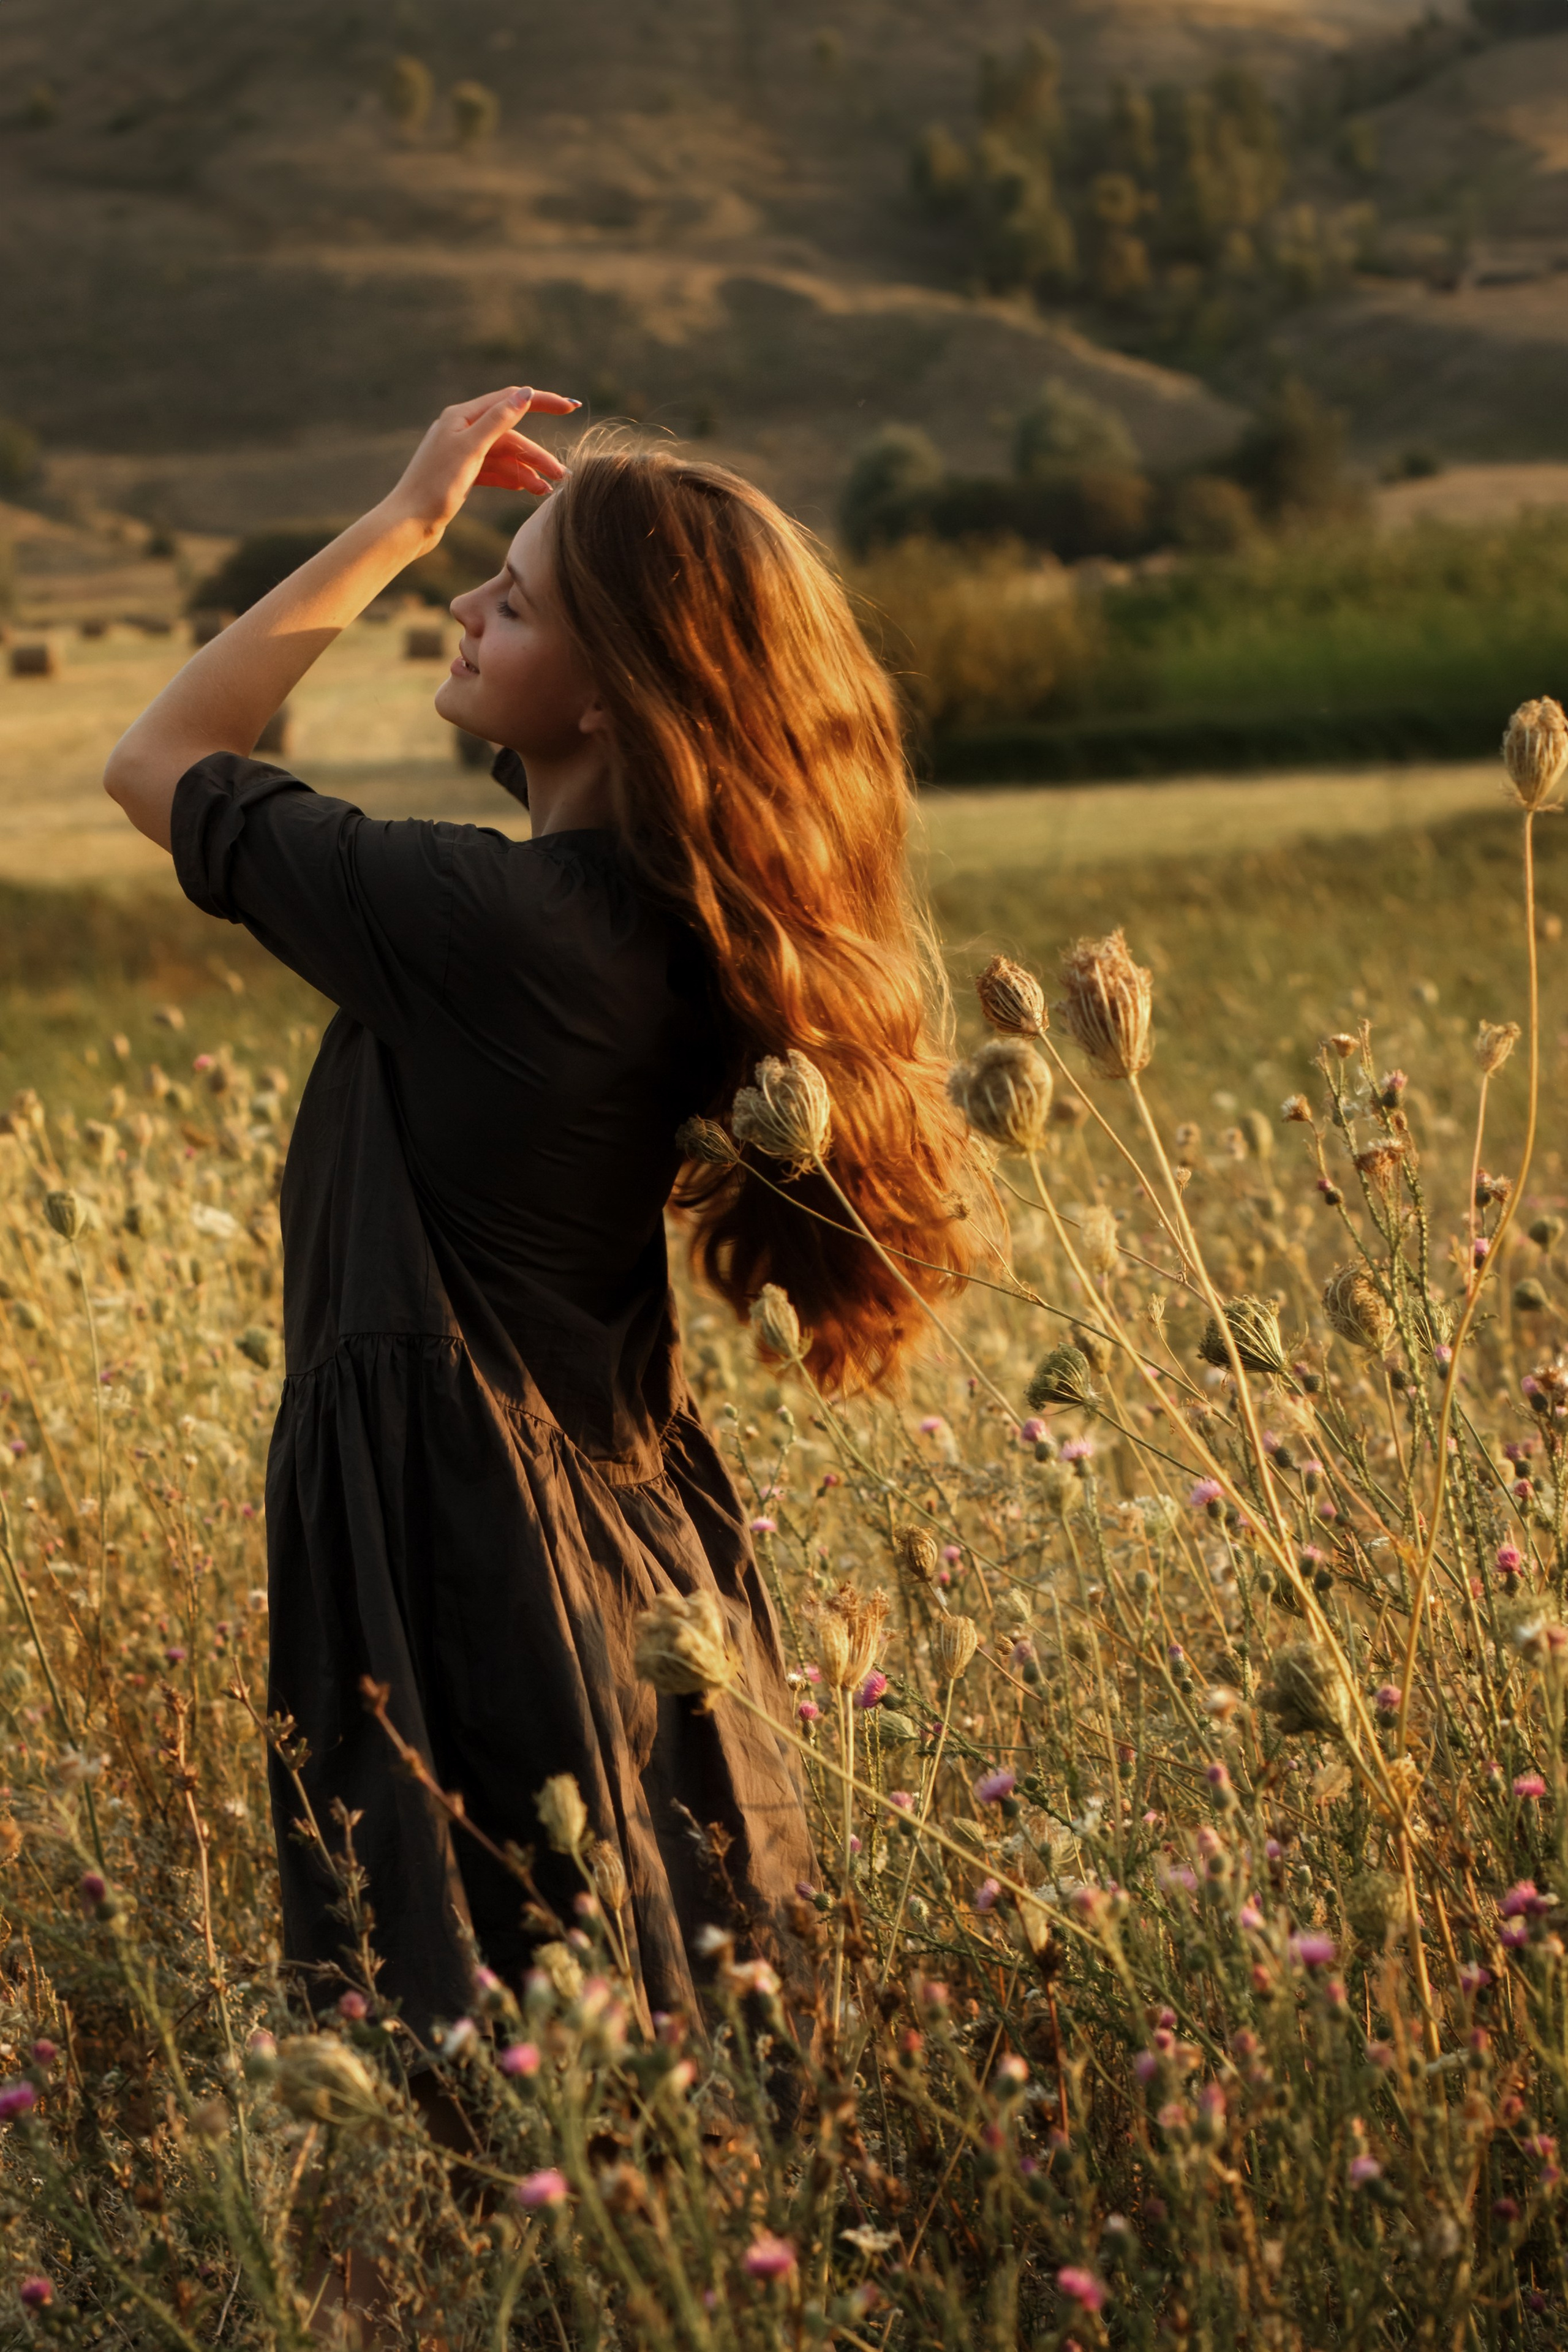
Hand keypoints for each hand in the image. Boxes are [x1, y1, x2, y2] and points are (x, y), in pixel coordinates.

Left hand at [382, 386, 578, 538]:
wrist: (408, 524)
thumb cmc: (435, 486)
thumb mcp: (470, 450)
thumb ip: (498, 421)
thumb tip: (525, 393)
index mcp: (461, 416)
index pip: (510, 400)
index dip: (542, 402)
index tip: (572, 408)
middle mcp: (461, 430)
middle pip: (511, 435)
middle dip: (538, 454)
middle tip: (563, 476)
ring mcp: (462, 453)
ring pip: (505, 456)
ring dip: (528, 470)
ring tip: (549, 491)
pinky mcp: (463, 475)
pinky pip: (495, 471)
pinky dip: (513, 478)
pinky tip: (530, 489)